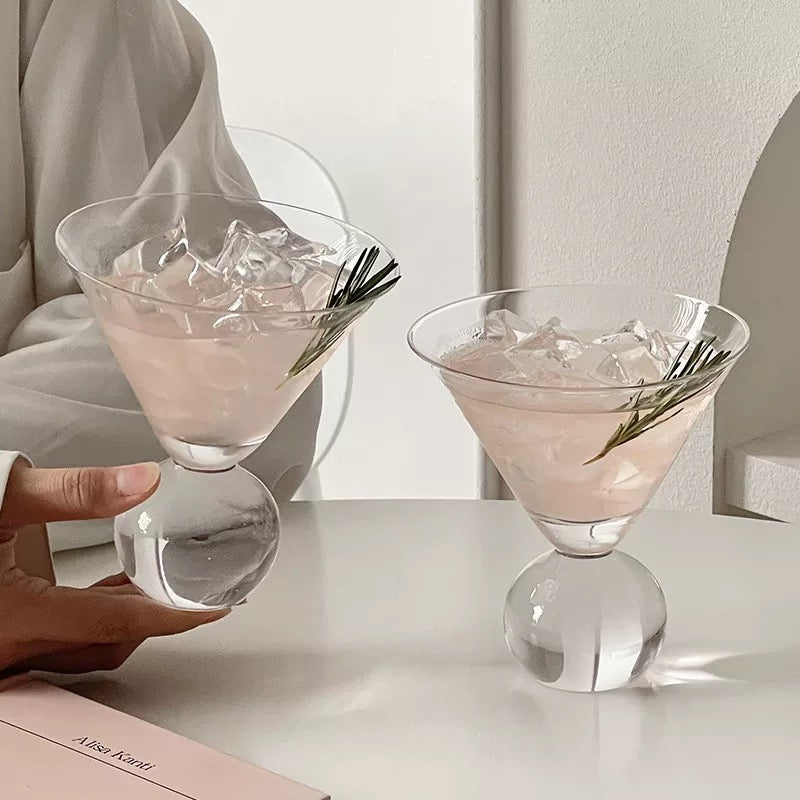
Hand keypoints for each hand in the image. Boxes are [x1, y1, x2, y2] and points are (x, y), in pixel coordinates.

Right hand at [0, 459, 227, 686]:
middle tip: (196, 592)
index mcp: (16, 615)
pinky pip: (60, 640)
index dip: (176, 616)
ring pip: (81, 649)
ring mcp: (4, 645)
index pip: (120, 622)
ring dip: (124, 620)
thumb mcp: (0, 498)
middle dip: (154, 621)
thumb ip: (74, 491)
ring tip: (161, 583)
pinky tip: (112, 586)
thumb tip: (145, 478)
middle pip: (105, 646)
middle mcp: (10, 643)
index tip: (218, 610)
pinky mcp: (3, 632)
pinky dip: (94, 617)